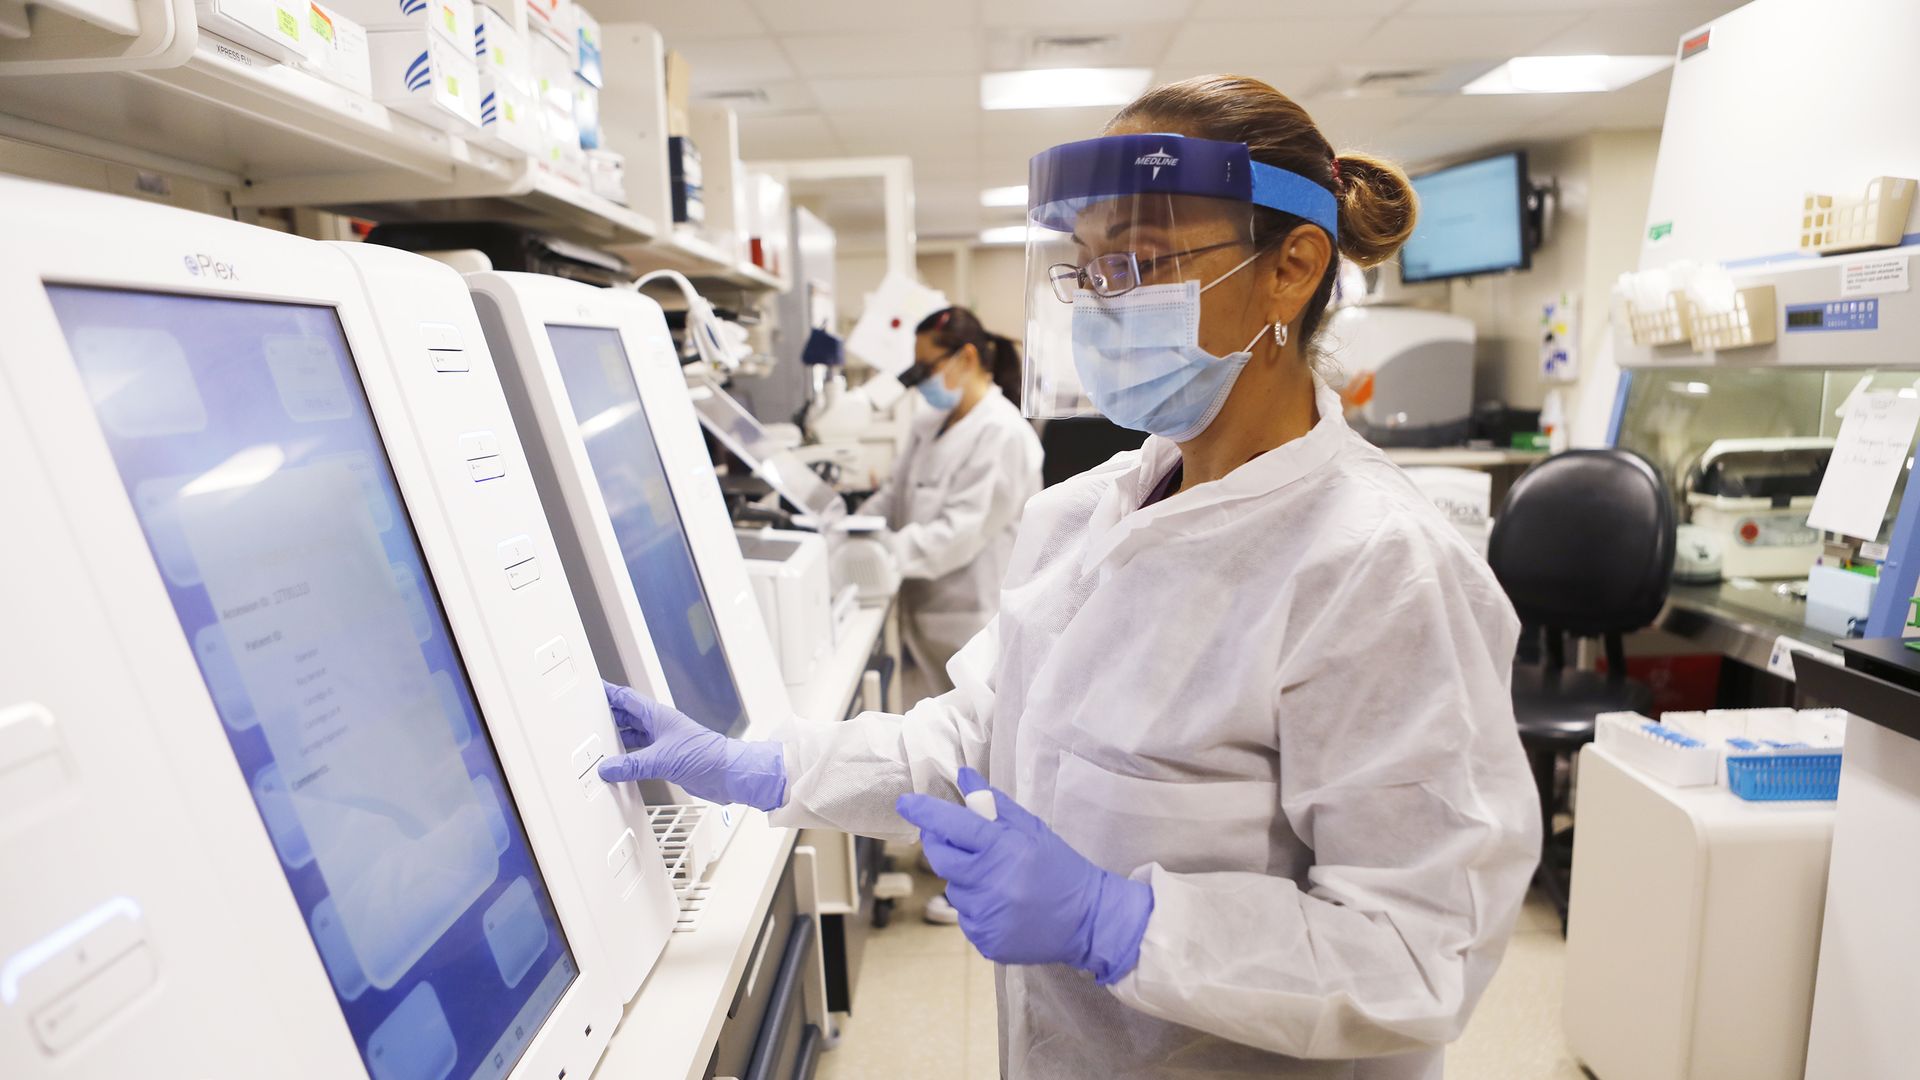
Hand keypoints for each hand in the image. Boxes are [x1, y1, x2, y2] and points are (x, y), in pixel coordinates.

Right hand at [595, 681, 786, 811]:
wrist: (728, 774)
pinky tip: (618, 765)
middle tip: (587, 717)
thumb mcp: (662, 759)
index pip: (627, 699)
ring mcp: (663, 742)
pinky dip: (627, 759)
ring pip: (633, 736)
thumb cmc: (705, 755)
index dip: (609, 693)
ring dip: (617, 739)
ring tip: (597, 742)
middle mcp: (659, 726)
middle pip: (627, 716)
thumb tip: (608, 768)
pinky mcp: (667, 759)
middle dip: (608, 716)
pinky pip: (640, 755)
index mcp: (658, 716)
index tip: (593, 688)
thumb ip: (632, 765)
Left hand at [896, 768, 1153, 983]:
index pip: (954, 826)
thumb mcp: (1032, 829)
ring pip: (954, 890)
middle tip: (953, 840)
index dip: (926, 813)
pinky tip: (1003, 906)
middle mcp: (991, 884)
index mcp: (1004, 850)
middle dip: (939, 845)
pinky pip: (965, 918)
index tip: (905, 803)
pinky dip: (977, 908)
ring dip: (966, 881)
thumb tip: (964, 777)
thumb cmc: (1059, 868)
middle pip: (940, 859)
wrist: (1088, 920)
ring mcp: (987, 916)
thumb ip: (994, 805)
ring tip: (998, 882)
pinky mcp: (986, 941)